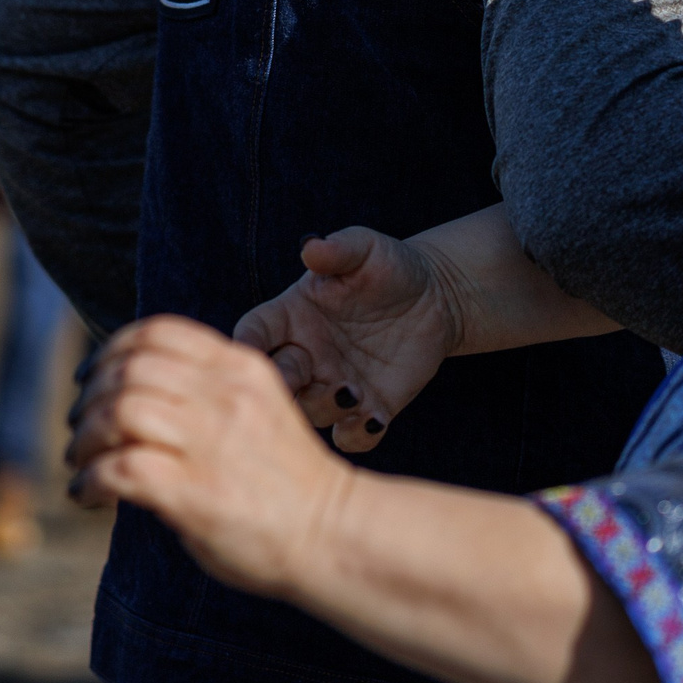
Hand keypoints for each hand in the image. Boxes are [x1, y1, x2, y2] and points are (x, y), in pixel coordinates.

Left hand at [68, 316, 351, 602]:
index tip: (93, 379)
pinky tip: (88, 495)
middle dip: (90, 397)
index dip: (112, 351)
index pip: (158, 332)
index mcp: (241, 368)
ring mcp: (210, 443)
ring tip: (81, 462)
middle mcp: (225, 396)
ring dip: (85, 438)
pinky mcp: (194, 492)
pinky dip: (90, 479)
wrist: (333, 533)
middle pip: (130, 368)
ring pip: (119, 410)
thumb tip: (132, 397)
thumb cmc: (288, 481)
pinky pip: (119, 469)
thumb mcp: (257, 409)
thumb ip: (208, 394)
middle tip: (80, 428)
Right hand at [233, 230, 461, 451]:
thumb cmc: (390, 267)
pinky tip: (376, 418)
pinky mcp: (369, 406)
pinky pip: (351, 435)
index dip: (246, 342)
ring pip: (309, 412)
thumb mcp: (367, 249)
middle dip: (280, 386)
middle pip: (276, 381)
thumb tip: (312, 247)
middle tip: (302, 379)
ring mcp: (334, 385)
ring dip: (323, 408)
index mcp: (292, 316)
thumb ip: (340, 250)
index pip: (255, 332)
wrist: (436, 296)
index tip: (248, 348)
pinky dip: (358, 435)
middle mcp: (306, 355)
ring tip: (352, 392)